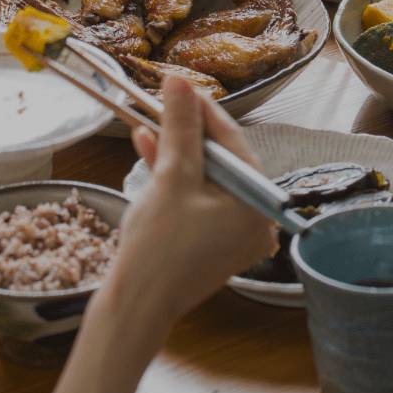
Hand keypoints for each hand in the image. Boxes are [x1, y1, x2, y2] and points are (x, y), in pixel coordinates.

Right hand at [117, 75, 276, 322]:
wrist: (136, 309)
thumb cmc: (158, 247)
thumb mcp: (172, 177)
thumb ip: (180, 128)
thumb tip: (181, 83)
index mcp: (257, 203)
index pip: (233, 141)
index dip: (203, 109)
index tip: (181, 85)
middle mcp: (253, 217)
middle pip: (219, 158)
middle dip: (186, 130)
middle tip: (164, 102)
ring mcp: (232, 232)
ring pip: (203, 176)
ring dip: (175, 149)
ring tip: (148, 122)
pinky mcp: (210, 241)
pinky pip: (196, 197)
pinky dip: (174, 177)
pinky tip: (148, 149)